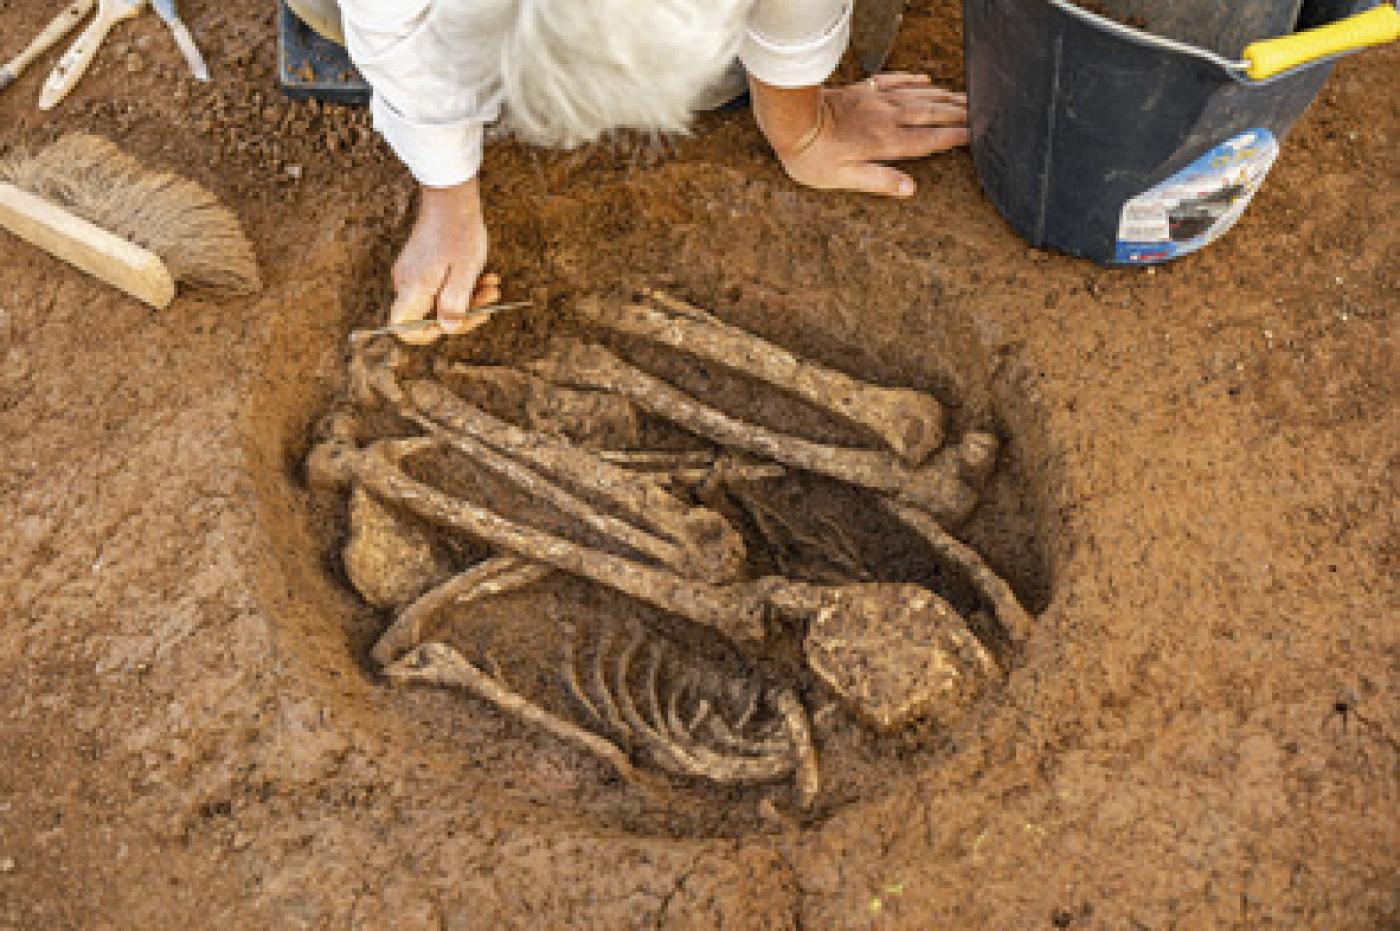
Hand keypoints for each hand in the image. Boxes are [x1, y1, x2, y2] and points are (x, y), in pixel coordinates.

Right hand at [388, 179, 502, 344]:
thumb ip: (455, 303)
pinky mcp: (421, 264)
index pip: (402, 328)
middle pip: (429, 315)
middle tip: (491, 299)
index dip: (426, 335)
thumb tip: (449, 329)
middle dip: (464, 312)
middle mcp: (406, 283)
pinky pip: (439, 285)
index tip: (453, 323)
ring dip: (469, 297)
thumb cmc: (459, 231)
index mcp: (413, 288)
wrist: (451, 195)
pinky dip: (461, 284)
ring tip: (493, 284)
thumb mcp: (465, 272)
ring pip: (439, 299)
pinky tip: (484, 276)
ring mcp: (412, 272)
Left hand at [756, 73, 968, 197]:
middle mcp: (887, 118)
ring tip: (963, 98)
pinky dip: (913, 79)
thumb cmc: (813, 156)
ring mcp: (876, 101)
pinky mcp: (863, 90)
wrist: (792, 120)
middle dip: (957, 114)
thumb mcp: (844, 179)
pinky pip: (895, 81)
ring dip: (942, 96)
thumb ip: (879, 181)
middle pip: (930, 114)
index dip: (954, 138)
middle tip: (980, 112)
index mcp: (886, 142)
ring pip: (918, 95)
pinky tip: (925, 79)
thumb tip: (910, 188)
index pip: (929, 140)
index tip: (975, 136)